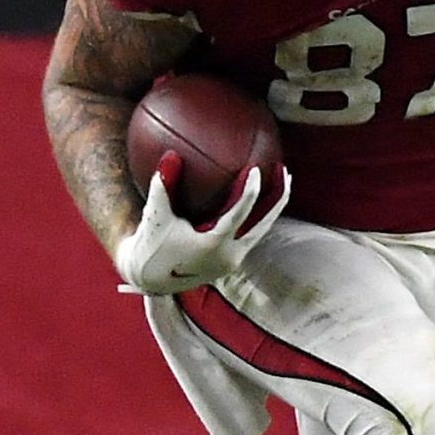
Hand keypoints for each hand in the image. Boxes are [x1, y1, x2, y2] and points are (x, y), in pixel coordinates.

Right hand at [112, 158, 290, 294]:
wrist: (151, 280)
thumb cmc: (150, 244)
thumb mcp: (154, 214)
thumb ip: (163, 184)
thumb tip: (171, 154)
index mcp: (213, 244)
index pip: (240, 213)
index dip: (250, 189)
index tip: (256, 167)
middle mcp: (229, 255)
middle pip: (263, 223)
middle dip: (277, 196)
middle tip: (284, 169)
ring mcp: (233, 261)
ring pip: (261, 230)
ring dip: (272, 206)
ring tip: (282, 181)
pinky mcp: (231, 262)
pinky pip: (251, 234)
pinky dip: (258, 216)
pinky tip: (261, 197)